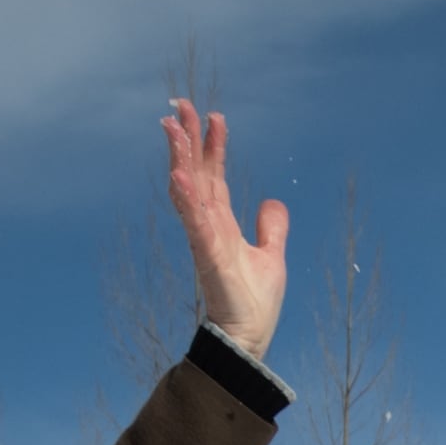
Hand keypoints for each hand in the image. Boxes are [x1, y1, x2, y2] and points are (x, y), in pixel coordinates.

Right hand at [163, 105, 288, 360]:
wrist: (248, 340)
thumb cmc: (254, 303)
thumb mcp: (271, 257)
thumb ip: (271, 228)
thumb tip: (272, 202)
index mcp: (222, 223)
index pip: (215, 176)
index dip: (214, 146)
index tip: (215, 117)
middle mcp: (209, 226)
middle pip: (196, 173)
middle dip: (189, 139)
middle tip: (182, 104)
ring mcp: (205, 239)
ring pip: (188, 190)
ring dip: (180, 158)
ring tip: (172, 127)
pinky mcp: (208, 256)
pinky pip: (194, 222)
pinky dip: (187, 199)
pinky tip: (180, 175)